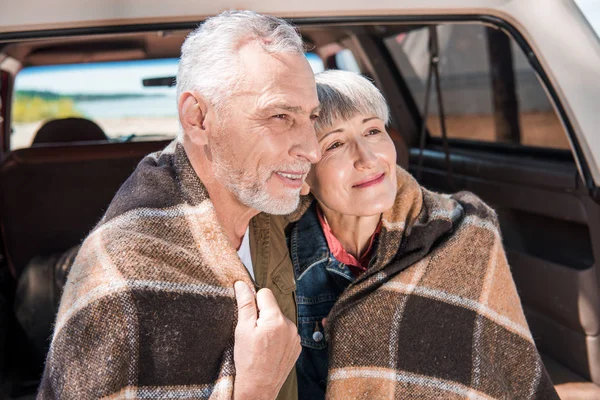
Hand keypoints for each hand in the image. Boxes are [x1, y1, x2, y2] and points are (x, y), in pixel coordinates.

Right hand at [233, 281, 300, 399]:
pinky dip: (278, 337)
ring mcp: (295, 337)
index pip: (265, 293)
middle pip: (273, 307)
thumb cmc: (248, 360)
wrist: (258, 387)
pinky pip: (286, 333)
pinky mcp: (297, 347)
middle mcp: (290, 325)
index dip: (253, 301)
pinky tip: (269, 349)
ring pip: (279, 320)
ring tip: (261, 343)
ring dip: (271, 326)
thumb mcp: (242, 329)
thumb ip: (245, 304)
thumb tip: (242, 284)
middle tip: (253, 332)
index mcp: (276, 319)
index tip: (248, 313)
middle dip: (262, 315)